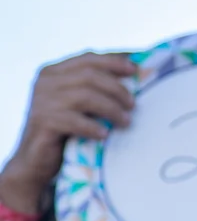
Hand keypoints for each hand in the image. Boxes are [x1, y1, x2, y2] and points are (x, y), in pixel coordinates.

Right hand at [3, 52, 135, 209]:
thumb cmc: (65, 132)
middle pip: (89, 75)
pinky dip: (93, 127)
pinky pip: (74, 121)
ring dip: (110, 108)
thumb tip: (134, 74)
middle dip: (116, 88)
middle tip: (132, 104)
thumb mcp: (78, 105)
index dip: (114, 61)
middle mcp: (45, 82)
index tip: (136, 68)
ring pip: (84, 96)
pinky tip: (105, 135)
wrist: (36, 162)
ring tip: (125, 121)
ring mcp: (42, 101)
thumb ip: (95, 88)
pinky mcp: (42, 122)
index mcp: (54, 71)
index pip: (88, 58)